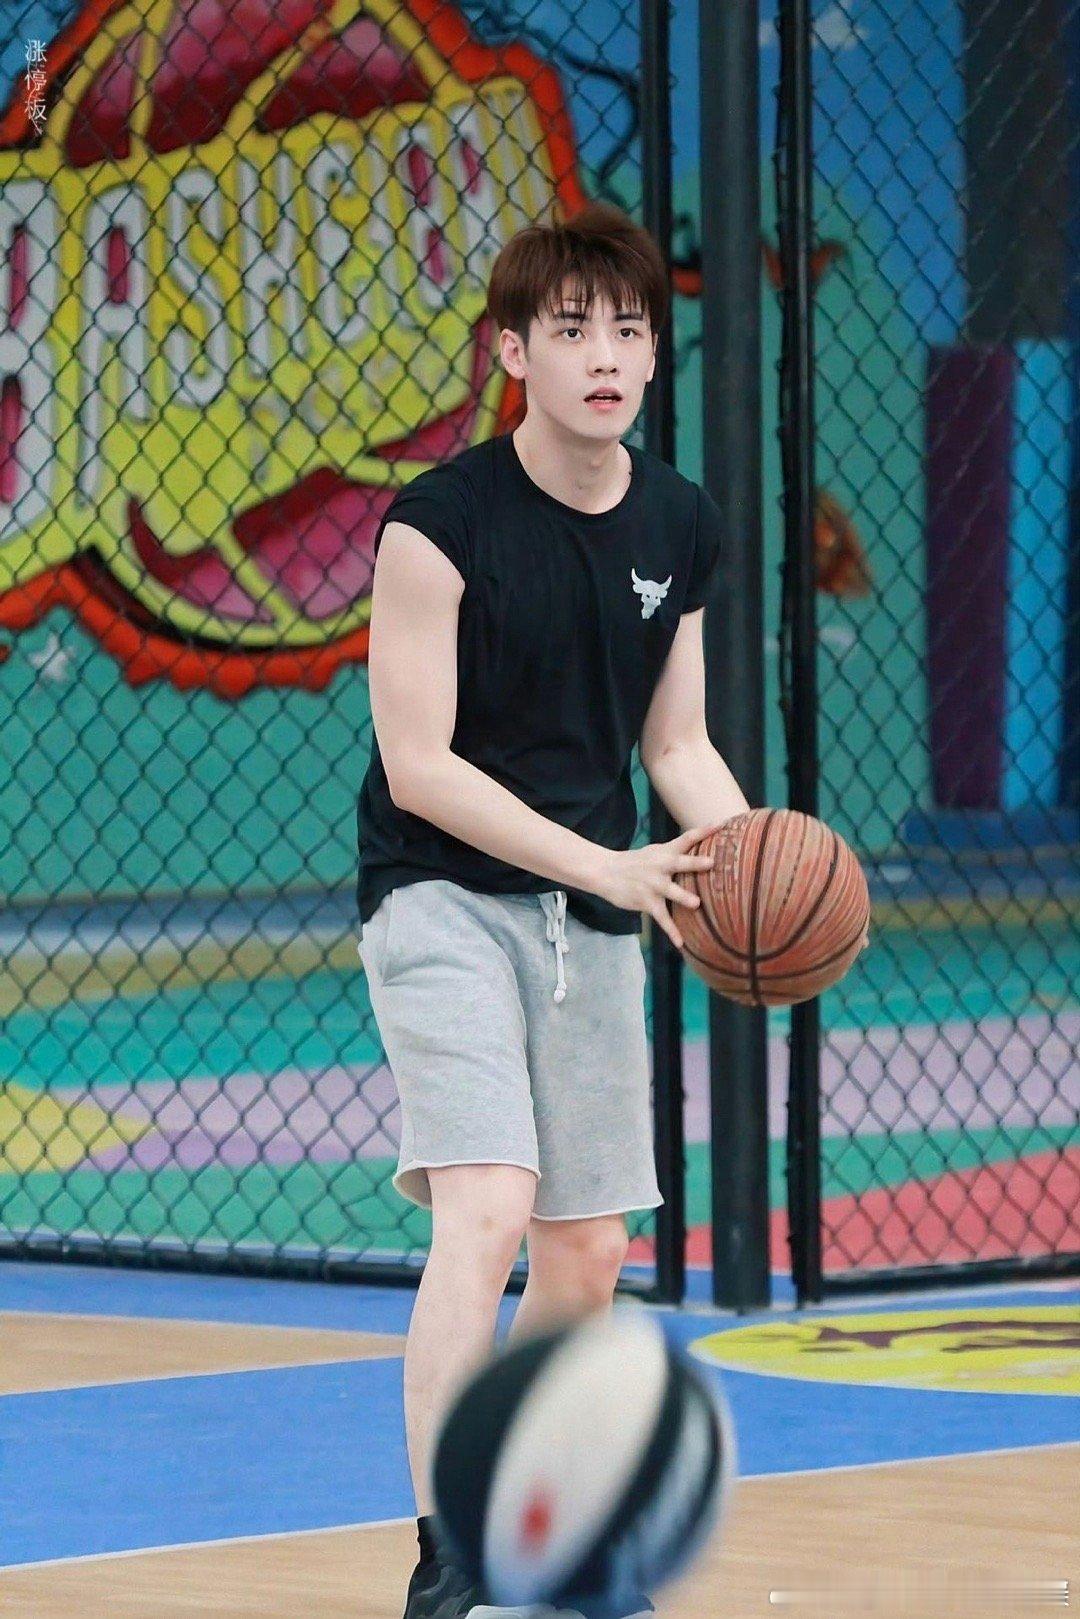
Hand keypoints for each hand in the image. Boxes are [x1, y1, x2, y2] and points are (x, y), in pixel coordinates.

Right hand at [591, 825, 726, 950]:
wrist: (605, 872)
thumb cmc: (636, 862)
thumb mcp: (655, 852)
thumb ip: (677, 851)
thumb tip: (703, 850)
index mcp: (665, 852)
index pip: (687, 838)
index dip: (704, 831)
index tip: (722, 824)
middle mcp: (660, 866)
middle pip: (680, 863)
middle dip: (695, 863)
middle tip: (711, 863)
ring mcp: (653, 885)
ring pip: (671, 891)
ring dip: (683, 897)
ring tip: (696, 904)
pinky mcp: (647, 902)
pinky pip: (662, 918)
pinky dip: (671, 931)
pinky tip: (681, 943)